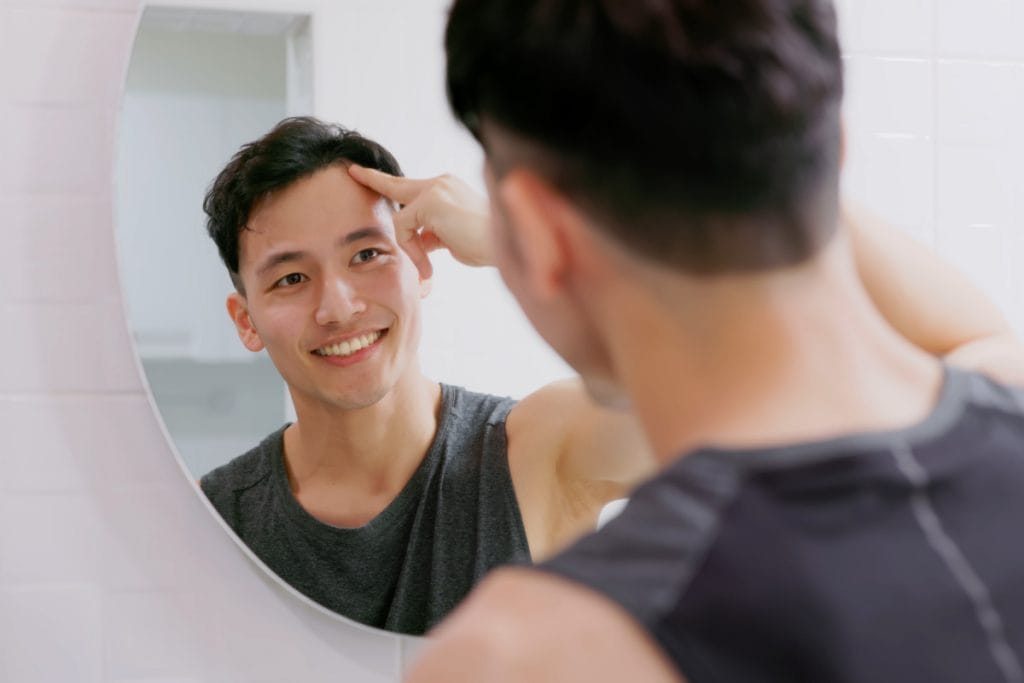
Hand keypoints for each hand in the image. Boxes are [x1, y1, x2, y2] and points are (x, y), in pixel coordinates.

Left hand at [348, 165, 493, 279]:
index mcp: (449, 189)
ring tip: (428, 269)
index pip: (414, 188)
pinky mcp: (430, 201)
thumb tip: (417, 241)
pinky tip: (428, 265)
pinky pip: (404, 228)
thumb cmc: (487, 246)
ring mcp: (435, 189)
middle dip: (373, 179)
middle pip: (397, 185)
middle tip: (352, 171)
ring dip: (410, 247)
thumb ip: (431, 234)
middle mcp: (441, 183)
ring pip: (401, 218)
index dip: (393, 186)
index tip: (371, 176)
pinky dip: (412, 250)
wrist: (507, 245)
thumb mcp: (453, 239)